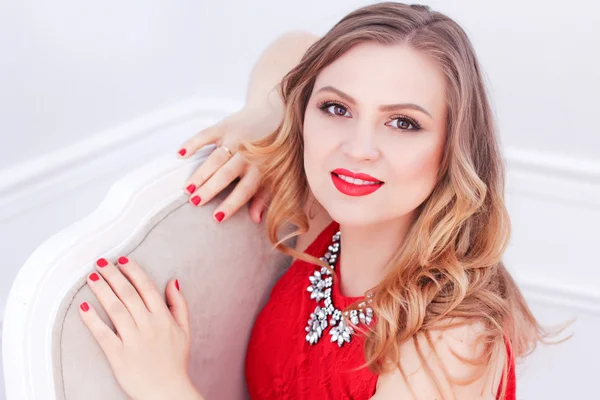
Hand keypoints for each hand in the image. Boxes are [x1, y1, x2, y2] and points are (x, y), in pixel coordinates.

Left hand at [79, 256, 200, 399]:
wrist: (167, 392)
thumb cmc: (175, 361)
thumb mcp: (184, 330)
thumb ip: (179, 304)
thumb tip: (173, 281)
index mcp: (163, 318)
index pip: (146, 288)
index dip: (133, 271)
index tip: (122, 260)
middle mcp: (148, 326)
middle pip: (128, 294)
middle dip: (113, 275)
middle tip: (100, 263)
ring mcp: (133, 340)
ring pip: (115, 309)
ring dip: (102, 290)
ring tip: (92, 277)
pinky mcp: (118, 356)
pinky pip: (102, 334)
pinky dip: (92, 320)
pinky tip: (83, 307)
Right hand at [176, 104, 279, 223]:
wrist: (275, 112)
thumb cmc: (273, 151)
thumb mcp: (275, 175)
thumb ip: (264, 197)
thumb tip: (256, 220)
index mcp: (260, 169)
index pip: (245, 190)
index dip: (232, 204)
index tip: (217, 217)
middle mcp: (248, 154)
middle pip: (226, 174)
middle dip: (210, 188)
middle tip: (194, 202)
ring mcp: (235, 138)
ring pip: (215, 158)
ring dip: (200, 173)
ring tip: (187, 188)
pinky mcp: (224, 126)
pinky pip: (206, 134)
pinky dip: (193, 143)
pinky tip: (180, 155)